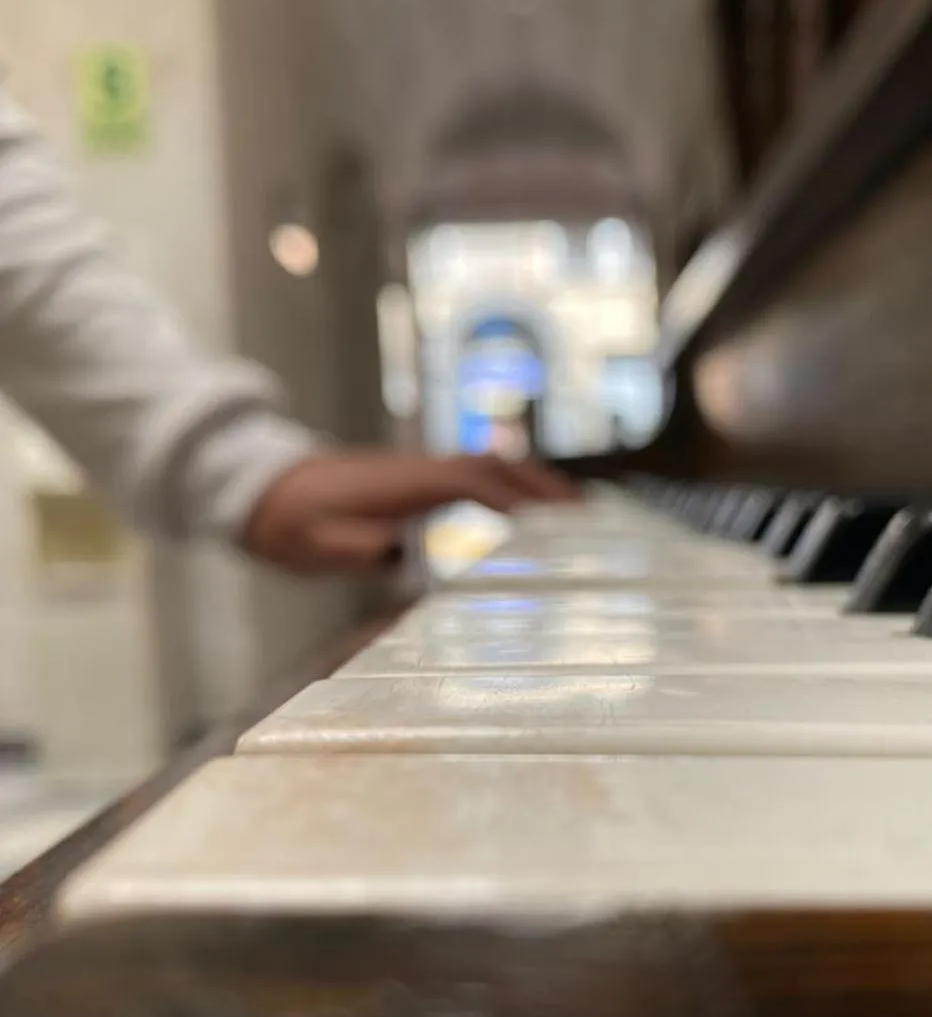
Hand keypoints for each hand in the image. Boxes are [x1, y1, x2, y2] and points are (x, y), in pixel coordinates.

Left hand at [241, 450, 578, 573]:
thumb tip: (393, 552)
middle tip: (587, 514)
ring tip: (575, 514)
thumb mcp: (312, 543)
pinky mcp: (415, 480)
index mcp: (399, 484)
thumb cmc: (287, 521)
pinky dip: (508, 487)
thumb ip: (354, 546)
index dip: (511, 496)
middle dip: (539, 485)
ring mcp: (418, 471)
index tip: (550, 519)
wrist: (259, 489)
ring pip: (486, 466)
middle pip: (491, 465)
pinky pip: (473, 476)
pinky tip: (526, 511)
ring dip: (530, 483)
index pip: (469, 481)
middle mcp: (417, 470)